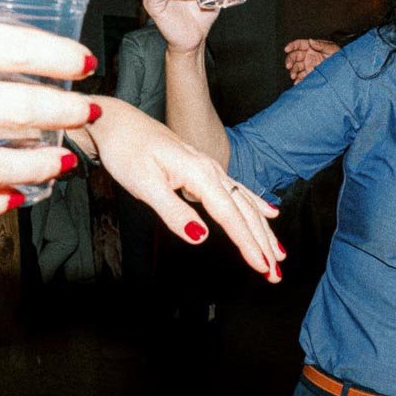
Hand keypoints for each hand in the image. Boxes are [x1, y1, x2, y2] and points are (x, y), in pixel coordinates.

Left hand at [88, 97, 283, 279]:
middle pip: (245, 212)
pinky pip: (238, 191)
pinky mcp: (203, 170)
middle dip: (263, 244)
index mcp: (200, 174)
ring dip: (263, 231)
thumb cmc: (127, 149)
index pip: (231, 216)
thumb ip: (174, 212)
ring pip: (245, 204)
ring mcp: (210, 169)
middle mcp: (211, 171)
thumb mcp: (144, 184)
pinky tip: (270, 213)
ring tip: (278, 254)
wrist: (118, 122)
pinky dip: (256, 204)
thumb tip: (201, 236)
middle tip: (276, 273)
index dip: (248, 244)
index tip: (263, 267)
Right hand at [283, 38, 340, 83]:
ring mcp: (307, 65)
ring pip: (296, 67)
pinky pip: (301, 77)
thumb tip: (311, 41)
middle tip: (288, 66)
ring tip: (293, 76)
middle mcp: (307, 55)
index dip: (291, 46)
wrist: (344, 69)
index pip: (298, 44)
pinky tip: (297, 82)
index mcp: (311, 47)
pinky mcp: (309, 74)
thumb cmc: (339, 55)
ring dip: (293, 71)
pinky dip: (298, 80)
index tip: (286, 49)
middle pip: (294, 56)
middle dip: (289, 61)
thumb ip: (321, 45)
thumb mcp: (332, 48)